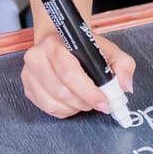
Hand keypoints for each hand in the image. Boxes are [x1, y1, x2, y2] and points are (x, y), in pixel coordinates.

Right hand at [21, 29, 135, 118]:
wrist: (61, 43)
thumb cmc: (84, 48)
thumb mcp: (108, 50)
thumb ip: (123, 65)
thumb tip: (124, 86)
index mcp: (55, 44)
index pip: (70, 73)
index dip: (89, 92)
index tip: (105, 102)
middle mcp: (36, 57)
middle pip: (61, 91)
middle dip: (85, 102)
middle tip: (100, 103)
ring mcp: (28, 73)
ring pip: (54, 102)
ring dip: (75, 107)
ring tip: (87, 102)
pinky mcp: (28, 87)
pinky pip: (47, 108)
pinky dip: (65, 110)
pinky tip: (74, 103)